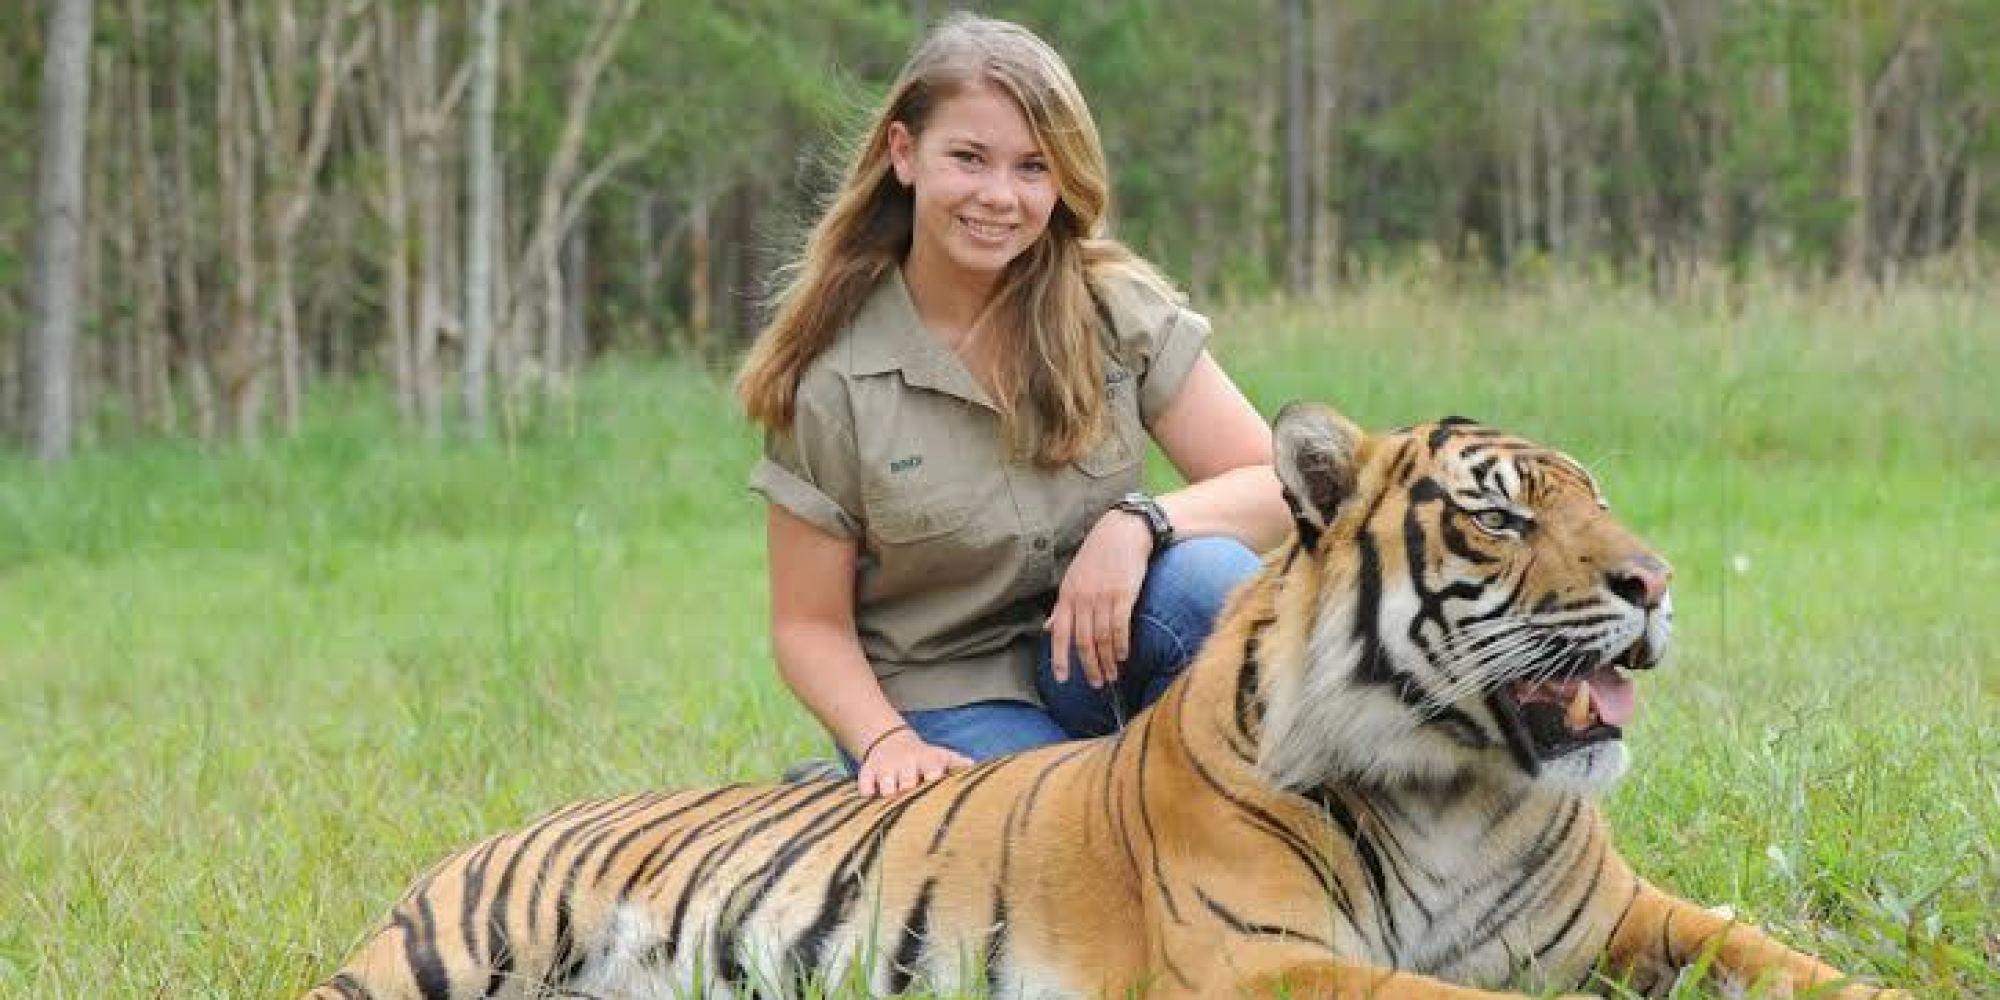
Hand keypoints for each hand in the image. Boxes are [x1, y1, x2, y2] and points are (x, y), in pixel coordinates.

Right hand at [855, 728, 970, 796]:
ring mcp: (885, 768)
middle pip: (907, 782)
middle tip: (914, 804)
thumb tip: (976, 767)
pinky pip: (864, 787)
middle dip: (909, 792)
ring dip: (890, 797)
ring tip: (896, 806)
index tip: (934, 784)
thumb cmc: (924, 759)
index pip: (931, 767)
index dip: (933, 776)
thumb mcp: (942, 756)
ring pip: (886, 788)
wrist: (891, 742)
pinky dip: (867, 794)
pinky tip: (874, 799)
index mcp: (926, 760)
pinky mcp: (867, 772)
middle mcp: (905, 763)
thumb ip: (958, 763)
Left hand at [1047, 509, 1152, 688]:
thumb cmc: (1097, 556)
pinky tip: (1124, 656)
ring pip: (1102, 638)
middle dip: (1088, 666)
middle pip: (1082, 641)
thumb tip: (1049, 628)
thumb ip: (1062, 607)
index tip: (1062, 679)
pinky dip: (1121, 644)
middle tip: (1096, 684)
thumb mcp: (1073, 579)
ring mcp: (1102, 596)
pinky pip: (1120, 626)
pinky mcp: (1123, 593)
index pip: (1060, 634)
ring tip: (1112, 676)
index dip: (1059, 658)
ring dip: (1107, 661)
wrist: (1122, 532)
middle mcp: (1082, 598)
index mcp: (1067, 596)